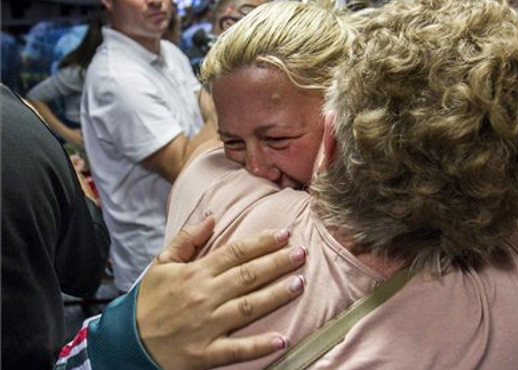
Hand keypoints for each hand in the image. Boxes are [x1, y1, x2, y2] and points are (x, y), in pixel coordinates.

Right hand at [137, 217, 306, 369]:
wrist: (126, 342)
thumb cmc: (148, 302)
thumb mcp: (161, 264)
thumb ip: (187, 239)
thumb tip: (212, 218)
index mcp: (195, 274)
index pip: (236, 253)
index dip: (263, 242)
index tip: (285, 233)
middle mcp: (204, 297)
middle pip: (248, 276)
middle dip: (278, 263)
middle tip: (302, 253)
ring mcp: (207, 326)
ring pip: (248, 307)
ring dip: (276, 295)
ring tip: (300, 284)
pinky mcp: (206, 353)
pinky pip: (237, 349)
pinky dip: (260, 345)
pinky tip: (282, 339)